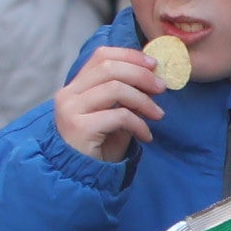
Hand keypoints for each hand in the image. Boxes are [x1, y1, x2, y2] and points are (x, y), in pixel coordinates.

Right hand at [54, 46, 165, 162]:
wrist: (82, 175)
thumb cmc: (100, 144)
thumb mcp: (114, 115)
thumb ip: (126, 96)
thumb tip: (153, 78)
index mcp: (76, 86)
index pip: (101, 56)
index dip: (129, 55)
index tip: (153, 64)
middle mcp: (69, 94)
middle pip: (109, 68)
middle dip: (141, 75)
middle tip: (162, 88)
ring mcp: (71, 110)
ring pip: (115, 89)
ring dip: (144, 101)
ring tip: (158, 115)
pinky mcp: (79, 127)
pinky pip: (119, 116)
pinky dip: (139, 124)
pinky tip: (146, 136)